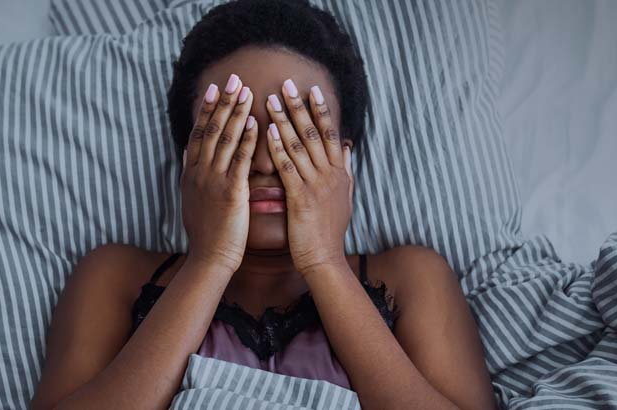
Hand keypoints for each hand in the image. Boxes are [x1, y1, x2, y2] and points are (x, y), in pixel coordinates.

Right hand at [180, 74, 258, 273]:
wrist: (209, 258)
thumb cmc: (206, 233)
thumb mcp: (192, 198)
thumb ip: (191, 173)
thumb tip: (188, 152)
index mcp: (191, 173)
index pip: (198, 133)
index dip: (207, 109)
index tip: (215, 88)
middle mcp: (199, 173)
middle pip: (211, 129)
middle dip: (224, 102)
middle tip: (234, 78)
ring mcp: (213, 181)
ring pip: (225, 139)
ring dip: (237, 113)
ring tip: (247, 92)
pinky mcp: (231, 192)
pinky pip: (240, 160)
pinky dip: (248, 140)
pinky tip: (256, 124)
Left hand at [264, 79, 353, 273]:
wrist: (324, 259)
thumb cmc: (329, 231)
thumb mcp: (344, 197)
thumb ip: (346, 170)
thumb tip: (349, 148)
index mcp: (339, 173)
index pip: (332, 134)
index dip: (322, 110)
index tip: (312, 90)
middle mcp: (331, 175)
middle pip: (315, 133)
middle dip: (300, 106)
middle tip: (287, 84)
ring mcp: (317, 185)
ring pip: (300, 145)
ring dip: (284, 120)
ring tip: (270, 100)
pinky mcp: (301, 198)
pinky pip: (288, 168)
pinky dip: (278, 148)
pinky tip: (267, 132)